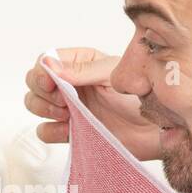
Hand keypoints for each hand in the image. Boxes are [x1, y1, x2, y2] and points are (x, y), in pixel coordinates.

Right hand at [24, 48, 162, 160]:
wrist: (156, 131)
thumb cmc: (142, 98)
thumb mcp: (113, 76)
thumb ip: (81, 70)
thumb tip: (49, 65)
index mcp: (81, 63)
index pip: (45, 61)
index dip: (42, 73)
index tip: (51, 84)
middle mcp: (71, 84)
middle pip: (34, 82)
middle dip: (42, 93)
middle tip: (63, 102)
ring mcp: (70, 108)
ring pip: (34, 105)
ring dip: (44, 110)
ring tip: (67, 115)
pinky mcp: (72, 131)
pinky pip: (45, 131)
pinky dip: (52, 131)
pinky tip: (70, 130)